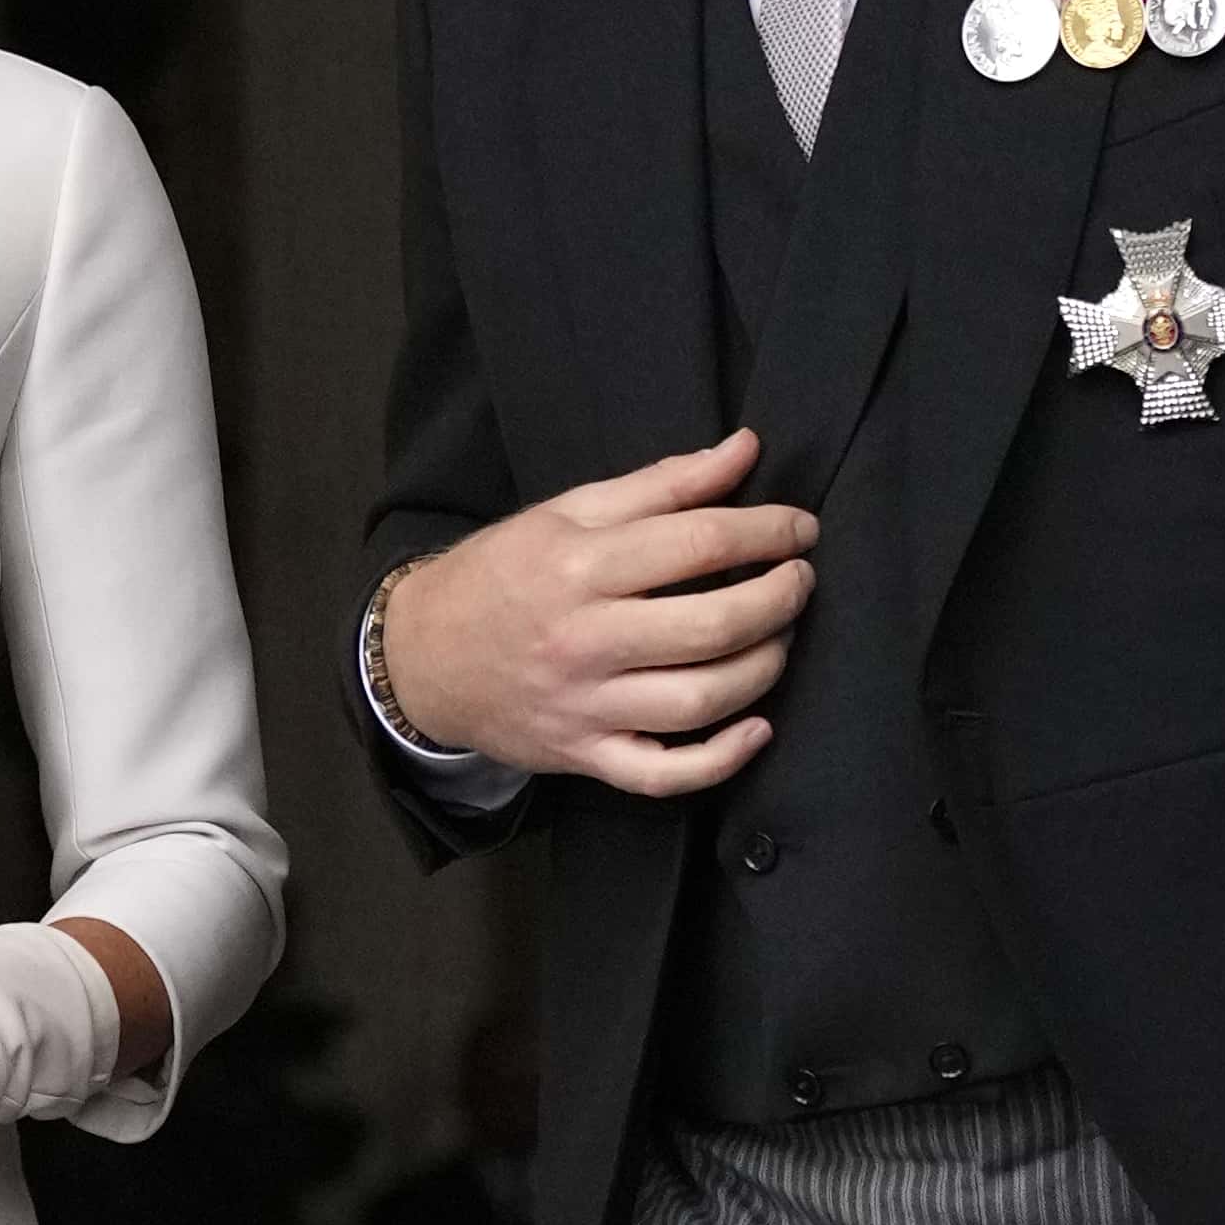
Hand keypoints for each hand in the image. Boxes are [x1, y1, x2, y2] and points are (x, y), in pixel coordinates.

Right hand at [380, 432, 815, 790]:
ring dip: (764, 668)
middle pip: (711, 626)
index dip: (768, 531)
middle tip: (800, 581)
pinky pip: (665, 774)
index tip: (800, 528)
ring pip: (699, 700)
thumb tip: (745, 450)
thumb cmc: (502, 575)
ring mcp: (586, 705)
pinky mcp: (587, 754)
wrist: (424, 658)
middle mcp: (584, 639)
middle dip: (778, 600)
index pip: (698, 543)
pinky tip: (757, 728)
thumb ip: (662, 484)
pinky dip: (722, 759)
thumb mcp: (569, 513)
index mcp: (579, 566)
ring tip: (779, 637)